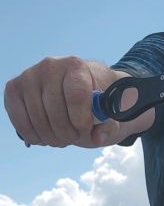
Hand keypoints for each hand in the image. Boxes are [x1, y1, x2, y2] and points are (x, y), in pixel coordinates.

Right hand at [4, 56, 122, 148]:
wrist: (74, 86)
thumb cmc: (91, 99)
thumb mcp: (106, 110)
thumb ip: (108, 124)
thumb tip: (97, 138)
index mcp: (75, 66)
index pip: (76, 96)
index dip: (81, 120)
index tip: (85, 130)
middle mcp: (49, 66)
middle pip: (55, 113)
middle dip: (67, 134)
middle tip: (74, 136)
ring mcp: (29, 77)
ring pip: (38, 121)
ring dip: (52, 138)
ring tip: (62, 137)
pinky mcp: (14, 89)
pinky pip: (20, 122)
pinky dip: (34, 136)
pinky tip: (45, 135)